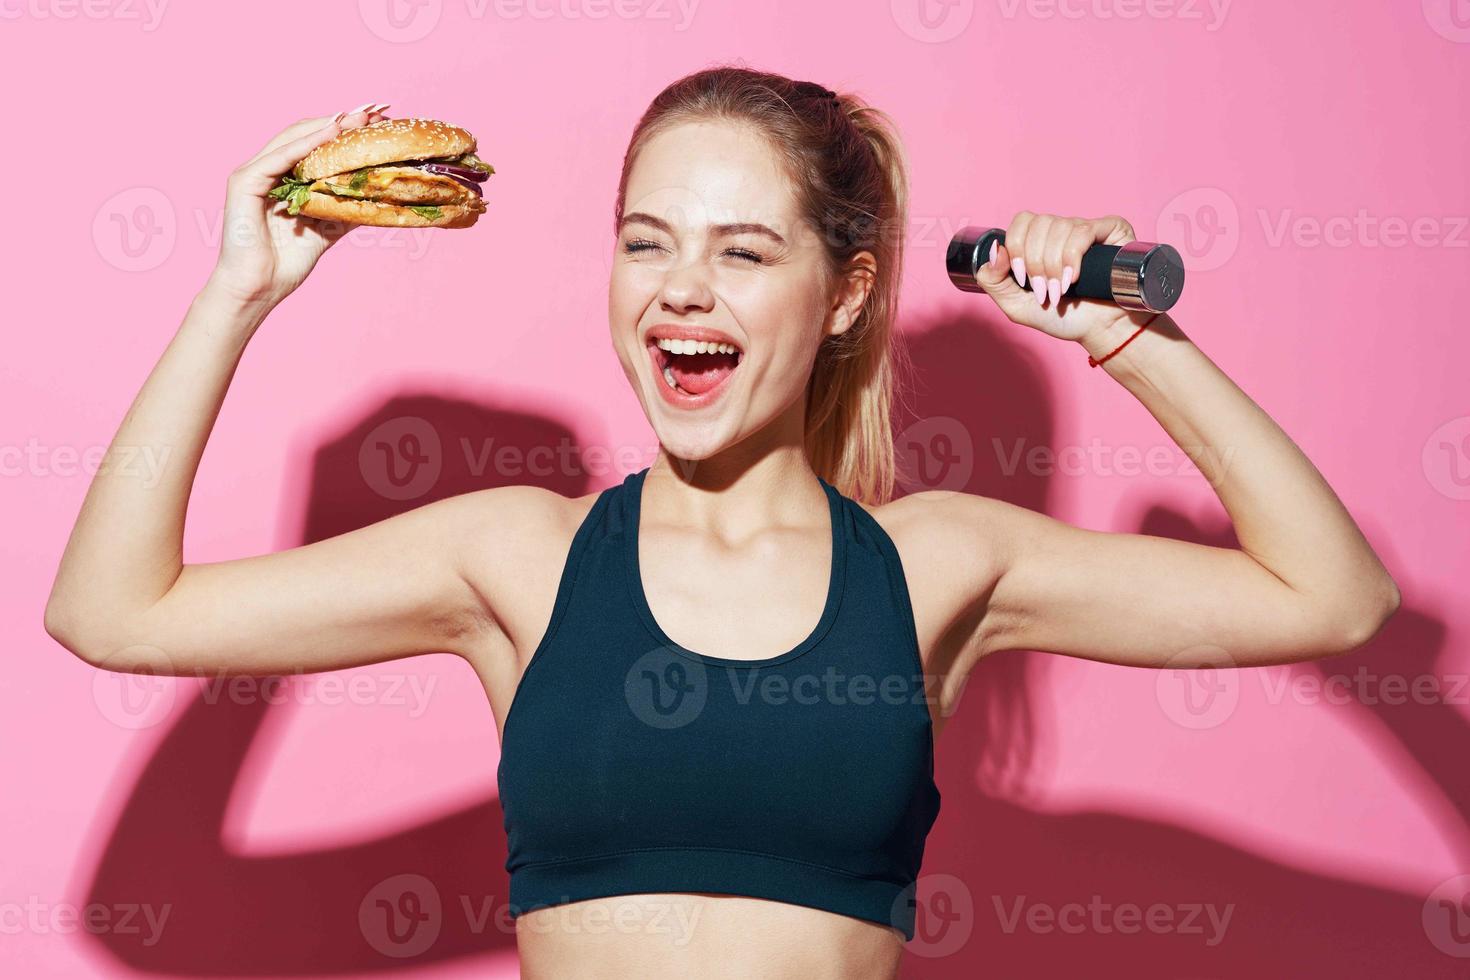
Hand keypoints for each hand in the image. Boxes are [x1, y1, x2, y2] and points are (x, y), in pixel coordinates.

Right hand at [202, 103, 390, 308]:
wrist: (259, 288)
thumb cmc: (286, 262)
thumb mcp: (327, 228)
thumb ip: (345, 208)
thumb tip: (379, 195)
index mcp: (283, 177)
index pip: (316, 143)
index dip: (346, 129)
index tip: (379, 118)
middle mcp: (267, 169)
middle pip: (307, 133)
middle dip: (343, 120)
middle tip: (377, 109)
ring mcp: (254, 172)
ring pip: (294, 138)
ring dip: (328, 125)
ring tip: (359, 116)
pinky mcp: (245, 182)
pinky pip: (280, 157)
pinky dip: (306, 143)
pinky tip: (332, 133)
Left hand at [971, 212, 1157, 345]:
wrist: (1100, 330)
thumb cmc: (1062, 317)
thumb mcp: (1016, 305)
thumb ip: (993, 280)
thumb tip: (994, 249)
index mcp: (1039, 241)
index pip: (1020, 222)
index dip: (1017, 248)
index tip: (1023, 278)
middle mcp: (1062, 230)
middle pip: (1038, 224)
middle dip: (1036, 263)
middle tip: (1045, 291)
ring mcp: (1086, 227)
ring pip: (1059, 228)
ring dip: (1055, 265)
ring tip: (1061, 290)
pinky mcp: (1110, 229)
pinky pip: (1083, 230)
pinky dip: (1073, 257)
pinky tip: (1075, 279)